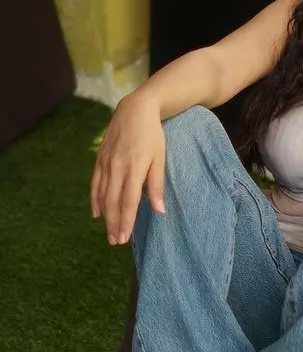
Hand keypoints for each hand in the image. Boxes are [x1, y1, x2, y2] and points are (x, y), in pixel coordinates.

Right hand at [90, 92, 165, 244]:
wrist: (135, 109)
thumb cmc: (152, 135)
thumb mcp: (160, 158)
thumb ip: (157, 185)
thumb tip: (159, 211)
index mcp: (134, 168)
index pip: (128, 201)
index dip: (126, 221)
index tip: (124, 237)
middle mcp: (117, 167)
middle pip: (112, 202)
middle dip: (114, 223)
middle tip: (115, 241)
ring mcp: (106, 162)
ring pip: (102, 195)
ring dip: (104, 216)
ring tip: (108, 233)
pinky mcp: (100, 158)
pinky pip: (95, 183)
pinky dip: (94, 199)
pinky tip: (96, 212)